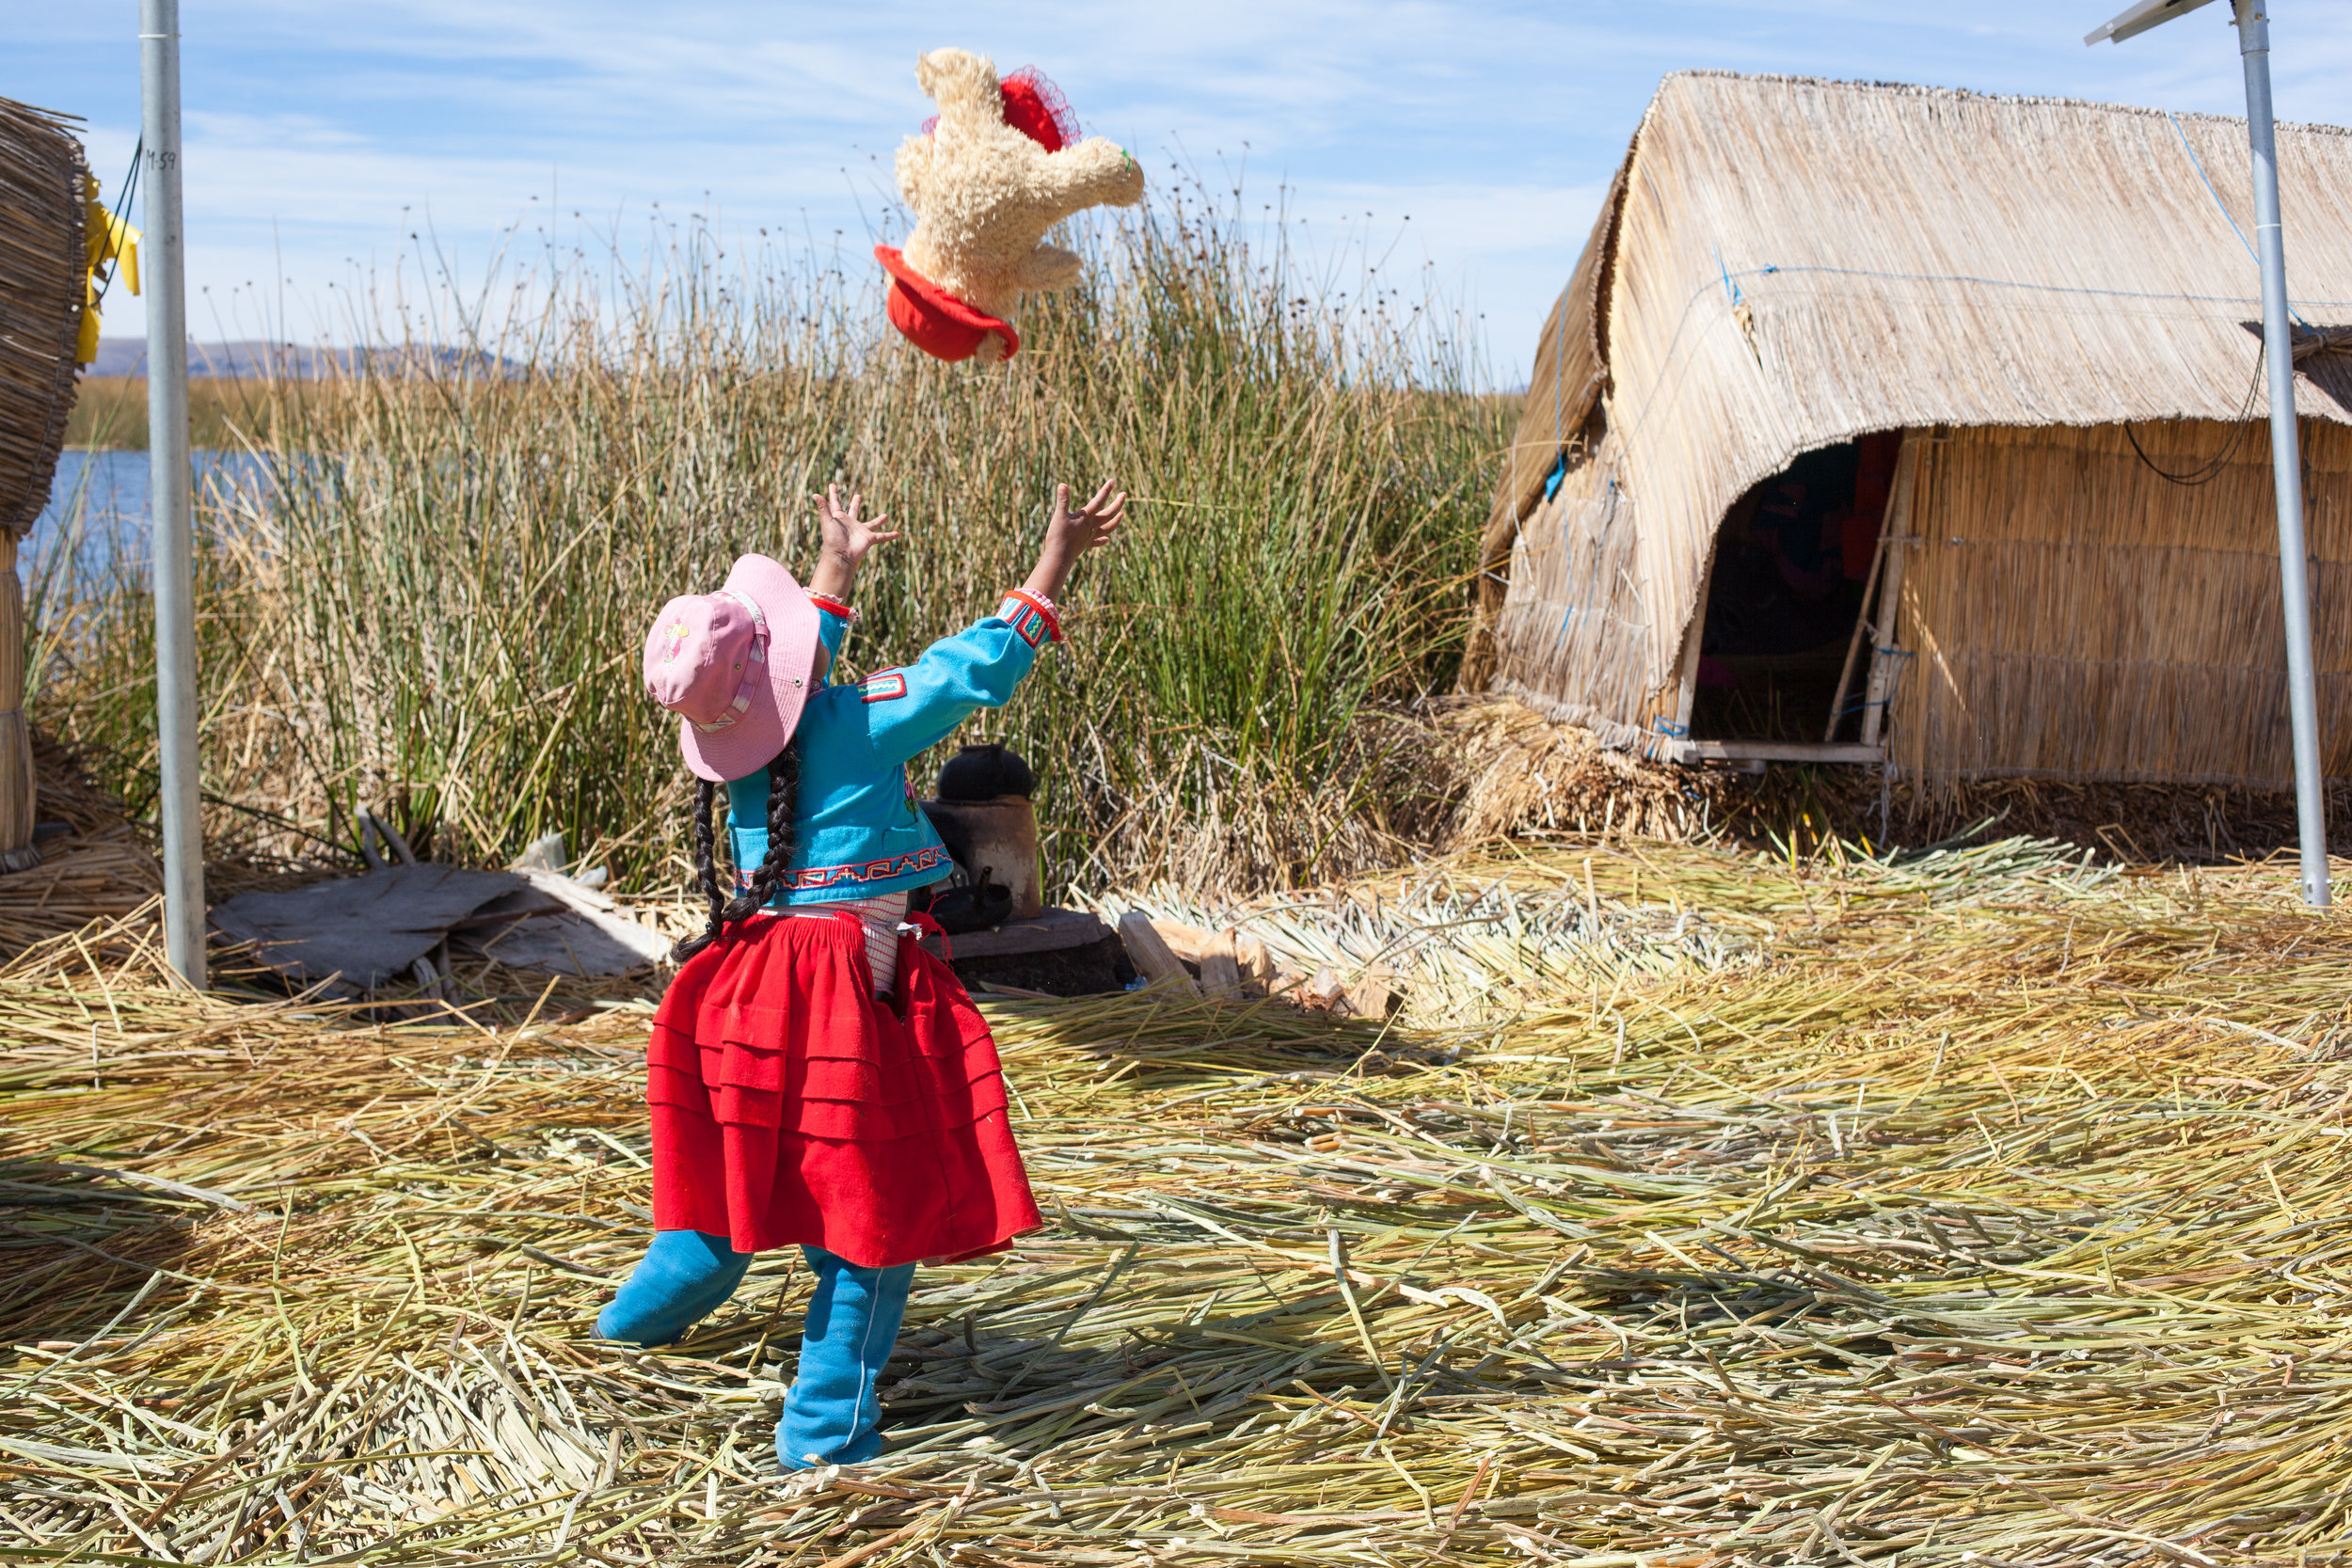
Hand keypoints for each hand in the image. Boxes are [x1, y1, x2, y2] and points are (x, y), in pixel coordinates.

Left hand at [809, 484, 899, 601]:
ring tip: (886, 515)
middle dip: (855, 503)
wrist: (841, 556)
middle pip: (853, 510)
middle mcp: (850, 523)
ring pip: (872, 524)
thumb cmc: (832, 539)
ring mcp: (860, 531)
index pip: (835, 503)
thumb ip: (823, 508)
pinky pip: (881, 537)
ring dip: (878, 520)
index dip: (833, 494)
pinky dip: (889, 536)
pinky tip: (897, 534)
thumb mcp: (827, 521)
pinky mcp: (869, 539)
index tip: (832, 485)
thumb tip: (815, 494)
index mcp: (839, 518)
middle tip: (858, 496)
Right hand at [1021, 478, 1125, 607]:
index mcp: (1086, 517)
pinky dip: (1103, 540)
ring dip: (1116, 521)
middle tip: (1124, 494)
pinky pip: (1097, 542)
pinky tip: (1107, 540)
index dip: (1106, 490)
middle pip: (1109, 514)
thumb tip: (1062, 485)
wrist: (1059, 558)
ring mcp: (1090, 536)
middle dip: (1118, 503)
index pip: (1099, 501)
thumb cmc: (1058, 537)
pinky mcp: (1085, 545)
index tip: (1113, 481)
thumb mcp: (1059, 516)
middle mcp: (1091, 526)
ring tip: (1122, 515)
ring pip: (1108, 528)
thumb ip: (1063, 500)